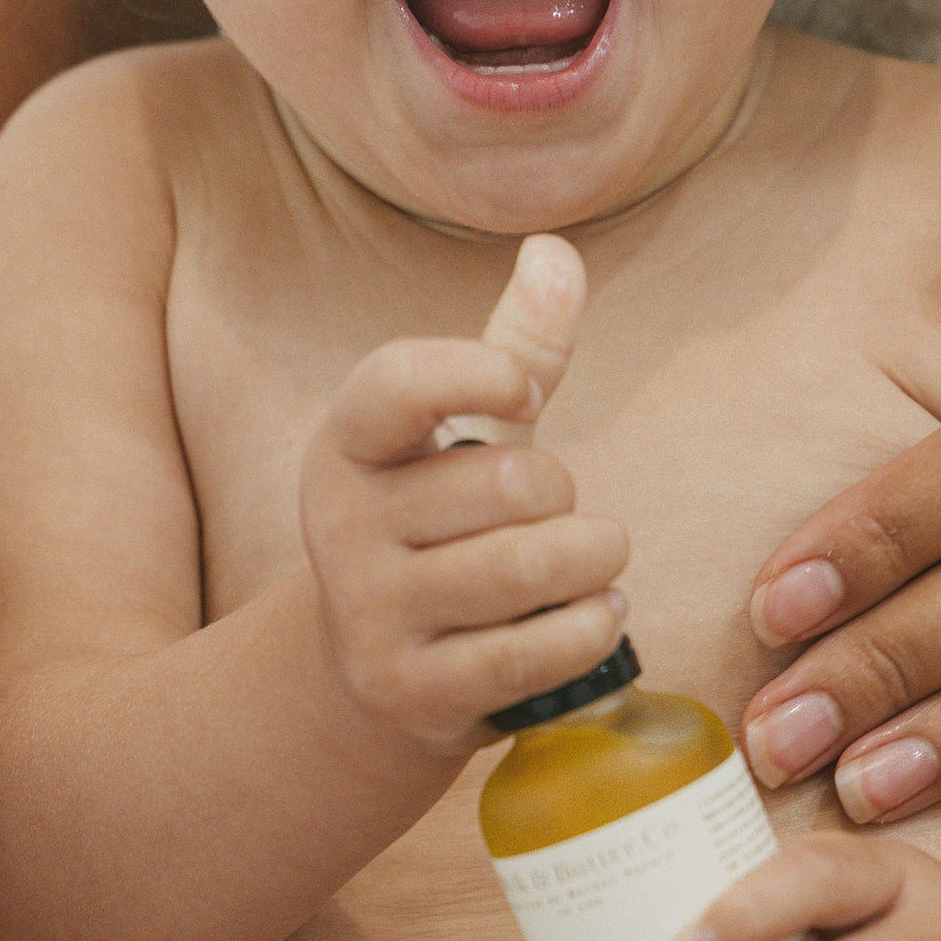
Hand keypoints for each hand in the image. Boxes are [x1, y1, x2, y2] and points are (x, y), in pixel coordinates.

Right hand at [298, 237, 628, 756]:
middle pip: (511, 484)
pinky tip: (597, 617)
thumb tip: (556, 250)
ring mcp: (371, 615)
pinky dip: (592, 629)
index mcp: (345, 446)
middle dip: (566, 497)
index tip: (527, 396)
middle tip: (561, 514)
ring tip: (599, 562)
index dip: (482, 374)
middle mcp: (341, 528)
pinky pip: (537, 650)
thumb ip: (514, 349)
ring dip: (595, 561)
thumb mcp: (459, 441)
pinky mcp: (414, 691)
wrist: (371, 678)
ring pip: (530, 567)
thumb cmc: (438, 531)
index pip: (399, 383)